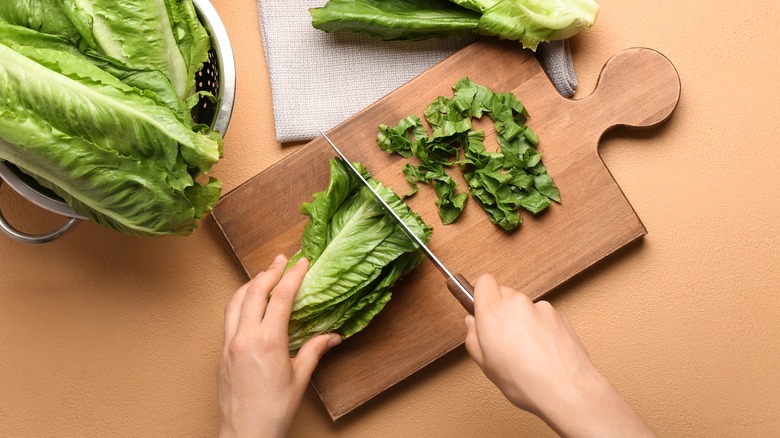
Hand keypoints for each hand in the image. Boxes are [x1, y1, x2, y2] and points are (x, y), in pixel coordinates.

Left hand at [217, 255, 341, 437]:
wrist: (246, 433)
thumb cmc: (273, 411)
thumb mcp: (300, 378)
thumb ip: (315, 350)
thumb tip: (333, 336)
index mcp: (267, 341)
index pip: (281, 297)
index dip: (293, 276)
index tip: (302, 263)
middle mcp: (244, 338)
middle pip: (254, 291)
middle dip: (269, 271)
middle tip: (282, 259)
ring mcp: (229, 345)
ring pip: (235, 301)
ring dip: (249, 284)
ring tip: (263, 276)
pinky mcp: (221, 354)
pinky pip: (228, 318)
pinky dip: (239, 303)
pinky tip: (248, 304)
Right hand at [464, 274, 654, 437]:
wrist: (566, 389)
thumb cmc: (526, 381)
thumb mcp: (486, 365)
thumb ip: (473, 337)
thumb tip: (472, 324)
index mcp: (493, 313)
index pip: (484, 282)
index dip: (482, 293)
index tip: (482, 305)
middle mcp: (516, 304)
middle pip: (504, 293)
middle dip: (502, 310)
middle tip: (503, 336)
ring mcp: (539, 307)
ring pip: (524, 306)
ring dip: (523, 320)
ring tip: (527, 348)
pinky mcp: (558, 314)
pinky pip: (542, 315)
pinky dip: (541, 327)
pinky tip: (543, 349)